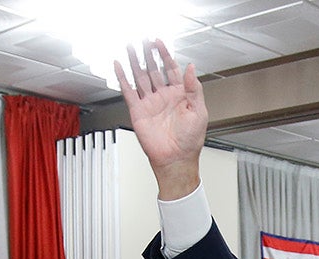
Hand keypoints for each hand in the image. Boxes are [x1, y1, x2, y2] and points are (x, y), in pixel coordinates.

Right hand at [114, 39, 207, 199]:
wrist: (176, 158)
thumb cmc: (190, 140)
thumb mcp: (199, 112)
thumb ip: (194, 88)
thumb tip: (191, 68)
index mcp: (180, 95)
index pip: (171, 69)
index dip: (165, 55)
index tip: (159, 42)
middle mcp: (164, 96)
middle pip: (154, 69)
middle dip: (148, 54)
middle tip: (142, 40)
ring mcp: (150, 102)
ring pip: (140, 76)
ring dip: (135, 62)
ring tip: (130, 47)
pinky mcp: (138, 110)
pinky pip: (128, 90)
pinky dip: (122, 77)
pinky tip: (119, 65)